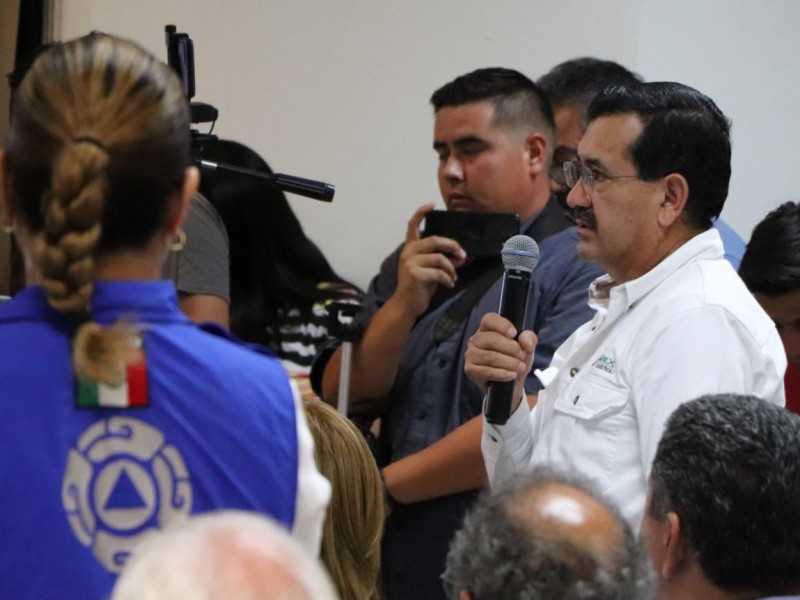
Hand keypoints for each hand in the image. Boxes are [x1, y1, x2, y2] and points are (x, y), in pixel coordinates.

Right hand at [394, 203, 465, 317]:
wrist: (406, 306)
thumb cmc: (418, 288)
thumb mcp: (432, 271)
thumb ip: (443, 261)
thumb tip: (461, 256)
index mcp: (410, 249)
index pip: (413, 225)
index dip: (422, 213)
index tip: (432, 204)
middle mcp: (408, 252)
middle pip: (435, 240)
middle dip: (453, 246)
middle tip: (463, 255)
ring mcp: (410, 263)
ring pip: (440, 258)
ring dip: (452, 269)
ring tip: (453, 277)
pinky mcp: (415, 274)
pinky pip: (439, 273)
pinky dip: (448, 279)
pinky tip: (449, 285)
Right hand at [465, 312, 536, 411]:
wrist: (510, 382)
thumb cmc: (515, 359)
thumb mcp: (526, 347)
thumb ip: (529, 339)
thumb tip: (525, 341)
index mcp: (487, 328)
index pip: (489, 319)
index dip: (502, 325)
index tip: (514, 334)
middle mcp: (476, 339)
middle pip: (491, 339)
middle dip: (511, 348)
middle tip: (522, 356)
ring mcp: (471, 354)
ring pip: (490, 356)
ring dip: (509, 363)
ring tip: (520, 367)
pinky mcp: (470, 370)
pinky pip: (486, 371)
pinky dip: (501, 374)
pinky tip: (511, 375)